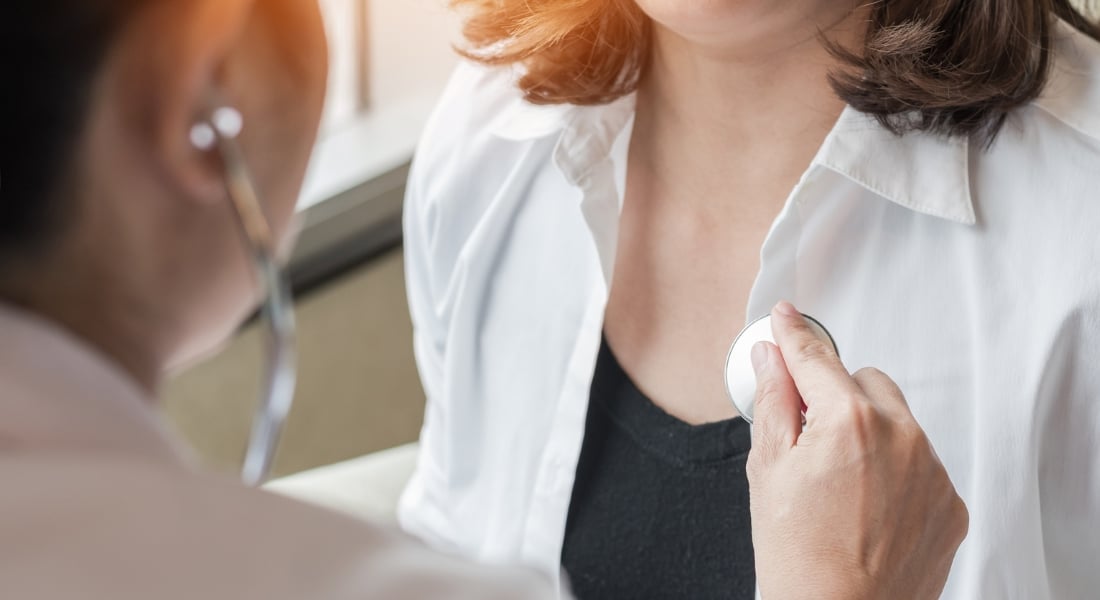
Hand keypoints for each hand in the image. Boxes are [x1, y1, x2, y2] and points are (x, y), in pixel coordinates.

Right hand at [747, 302, 968, 599]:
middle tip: (810, 436)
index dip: (793, 334)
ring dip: (871, 434)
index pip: (816, 357)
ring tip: (840, 486)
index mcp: (851, 421)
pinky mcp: (950, 505)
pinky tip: (867, 508)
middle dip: (838, 396)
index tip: (786, 319)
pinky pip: (922, 464)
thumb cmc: (797, 557)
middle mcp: (902, 437)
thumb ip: (773, 400)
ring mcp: (932, 472)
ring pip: (899, 422)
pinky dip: (897, 473)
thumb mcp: (768, 469)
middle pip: (866, 382)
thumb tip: (769, 358)